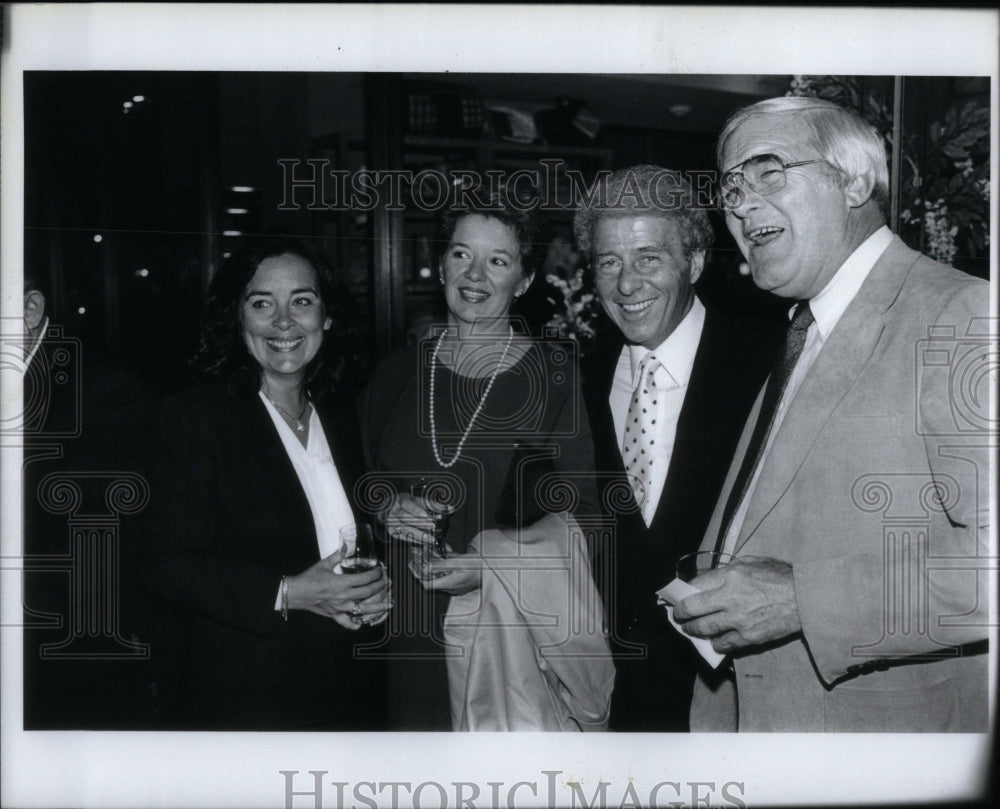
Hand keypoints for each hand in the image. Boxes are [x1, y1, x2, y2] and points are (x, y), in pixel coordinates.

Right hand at [286, 550, 391, 629]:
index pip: (365, 578)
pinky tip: (363, 621)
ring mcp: (340, 608)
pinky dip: (356, 623)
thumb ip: (338, 555)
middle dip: (380, 586)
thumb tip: (346, 545)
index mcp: (342, 582)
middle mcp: (344, 596)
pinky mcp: (335, 615)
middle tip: (386, 582)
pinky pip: (348, 623)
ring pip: (363, 609)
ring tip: (388, 605)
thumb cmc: (309, 578)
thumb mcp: (324, 564)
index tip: (380, 570)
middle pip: (368, 592)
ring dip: (378, 607)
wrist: (296, 593)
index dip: (376, 574)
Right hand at [383, 493, 436, 546]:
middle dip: (421, 523)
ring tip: (431, 538)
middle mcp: (394, 511)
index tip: (426, 515)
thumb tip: (442, 507)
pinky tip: (424, 541)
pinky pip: (404, 537)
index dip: (416, 510)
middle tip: (432, 526)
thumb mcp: (415, 500)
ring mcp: (392, 522)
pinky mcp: (392, 531)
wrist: (391, 509)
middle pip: (406, 518)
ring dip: (419, 534)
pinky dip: (415, 540)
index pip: (407, 505)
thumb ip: (427, 503)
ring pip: (405, 529)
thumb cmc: (407, 504)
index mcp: (400, 500)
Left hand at [414, 550, 482, 594]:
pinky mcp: (461, 581)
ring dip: (439, 564)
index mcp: (450, 584)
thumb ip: (440, 564)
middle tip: (425, 556)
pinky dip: (447, 564)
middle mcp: (452, 587)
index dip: (419, 577)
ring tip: (438, 552)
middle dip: (429, 567)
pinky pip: (450, 573)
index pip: (428, 585)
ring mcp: (457, 585)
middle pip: (434, 579)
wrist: (493, 568)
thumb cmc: (479, 566)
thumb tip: (426, 566)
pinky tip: (449, 553)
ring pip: (442, 574)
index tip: (415, 568)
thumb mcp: (457, 562)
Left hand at [671, 556, 800, 652]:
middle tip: (678, 616)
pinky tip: (714, 641)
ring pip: (703, 629)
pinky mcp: (749, 637)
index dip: (683, 593)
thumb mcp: (751, 562)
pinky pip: (723, 644)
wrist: (807, 598)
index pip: (694, 585)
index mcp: (730, 576)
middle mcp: (730, 598)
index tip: (679, 597)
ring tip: (690, 629)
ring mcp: (738, 620)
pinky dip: (716, 643)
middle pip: (692, 609)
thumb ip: (727, 570)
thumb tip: (706, 579)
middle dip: (680, 614)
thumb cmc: (781, 576)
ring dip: (693, 630)